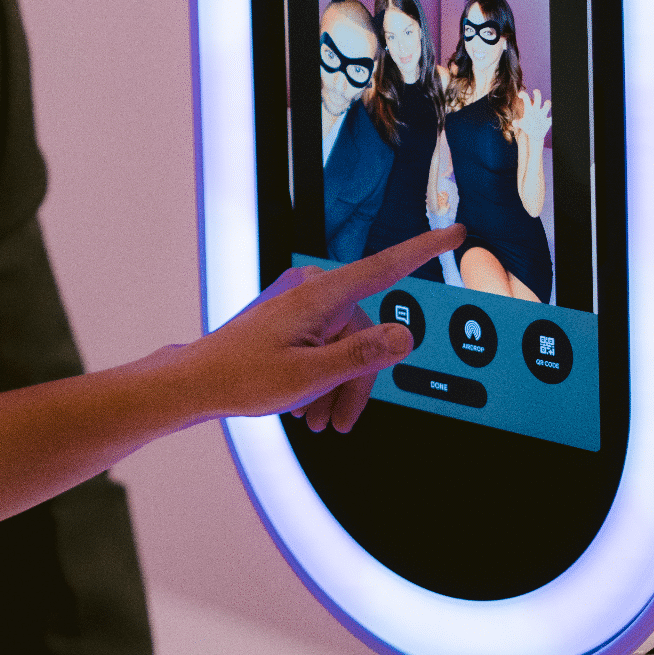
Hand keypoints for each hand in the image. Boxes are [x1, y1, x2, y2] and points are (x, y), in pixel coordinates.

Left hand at [192, 226, 464, 432]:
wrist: (197, 384)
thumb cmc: (242, 378)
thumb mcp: (309, 376)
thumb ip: (361, 356)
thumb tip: (405, 335)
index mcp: (320, 296)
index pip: (385, 268)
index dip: (424, 250)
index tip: (456, 232)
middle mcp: (313, 293)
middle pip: (366, 333)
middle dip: (358, 380)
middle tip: (338, 422)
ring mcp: (303, 307)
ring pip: (347, 346)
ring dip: (339, 386)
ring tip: (318, 422)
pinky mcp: (295, 321)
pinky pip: (328, 346)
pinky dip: (324, 378)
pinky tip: (308, 407)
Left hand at [513, 88, 551, 146]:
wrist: (535, 134)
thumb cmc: (527, 127)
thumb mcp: (521, 124)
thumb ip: (517, 123)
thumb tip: (514, 122)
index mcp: (529, 109)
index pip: (526, 99)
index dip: (524, 95)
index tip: (520, 94)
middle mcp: (537, 110)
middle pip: (538, 99)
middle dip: (537, 94)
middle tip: (534, 91)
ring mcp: (543, 115)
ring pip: (547, 106)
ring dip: (547, 104)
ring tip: (546, 103)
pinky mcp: (547, 121)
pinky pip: (551, 118)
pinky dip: (553, 117)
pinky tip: (553, 115)